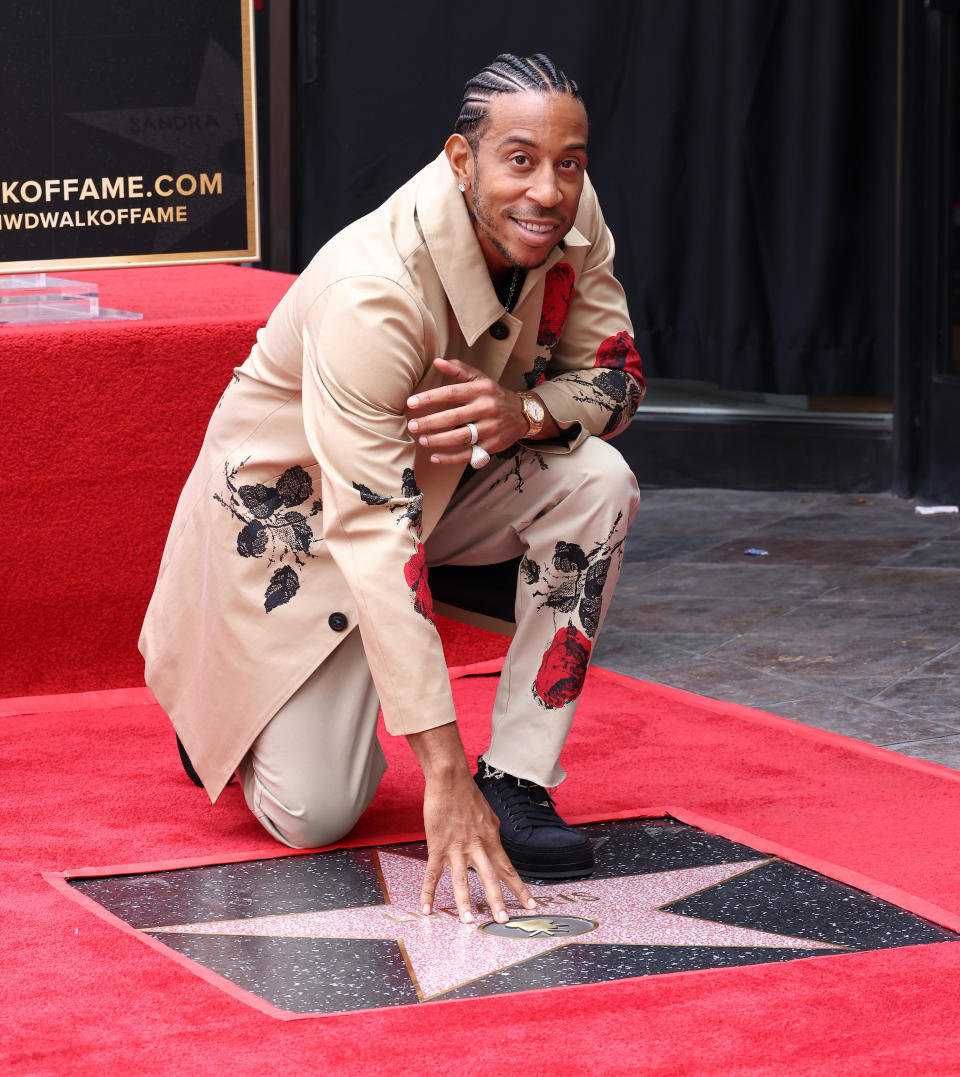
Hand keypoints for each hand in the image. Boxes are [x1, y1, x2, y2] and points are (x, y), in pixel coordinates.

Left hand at [406, 357, 527, 464]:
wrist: (522, 414)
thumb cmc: (494, 395)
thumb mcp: (480, 379)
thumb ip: (459, 370)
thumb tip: (437, 361)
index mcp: (480, 390)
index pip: (450, 393)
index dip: (429, 398)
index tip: (411, 403)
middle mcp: (486, 409)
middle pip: (453, 417)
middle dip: (430, 422)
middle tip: (412, 425)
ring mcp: (490, 429)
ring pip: (460, 437)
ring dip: (438, 440)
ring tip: (422, 440)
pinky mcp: (491, 446)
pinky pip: (468, 454)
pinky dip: (450, 458)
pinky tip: (435, 457)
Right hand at [419, 767, 536, 924]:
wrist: (450, 780)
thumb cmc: (468, 796)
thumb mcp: (489, 817)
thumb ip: (492, 836)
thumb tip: (496, 848)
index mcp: (491, 840)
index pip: (508, 869)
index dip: (520, 889)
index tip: (531, 906)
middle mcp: (477, 846)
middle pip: (489, 877)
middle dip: (497, 900)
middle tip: (503, 920)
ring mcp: (457, 848)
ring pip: (462, 880)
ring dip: (465, 902)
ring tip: (468, 921)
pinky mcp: (438, 846)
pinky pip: (433, 873)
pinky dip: (428, 892)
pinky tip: (427, 908)